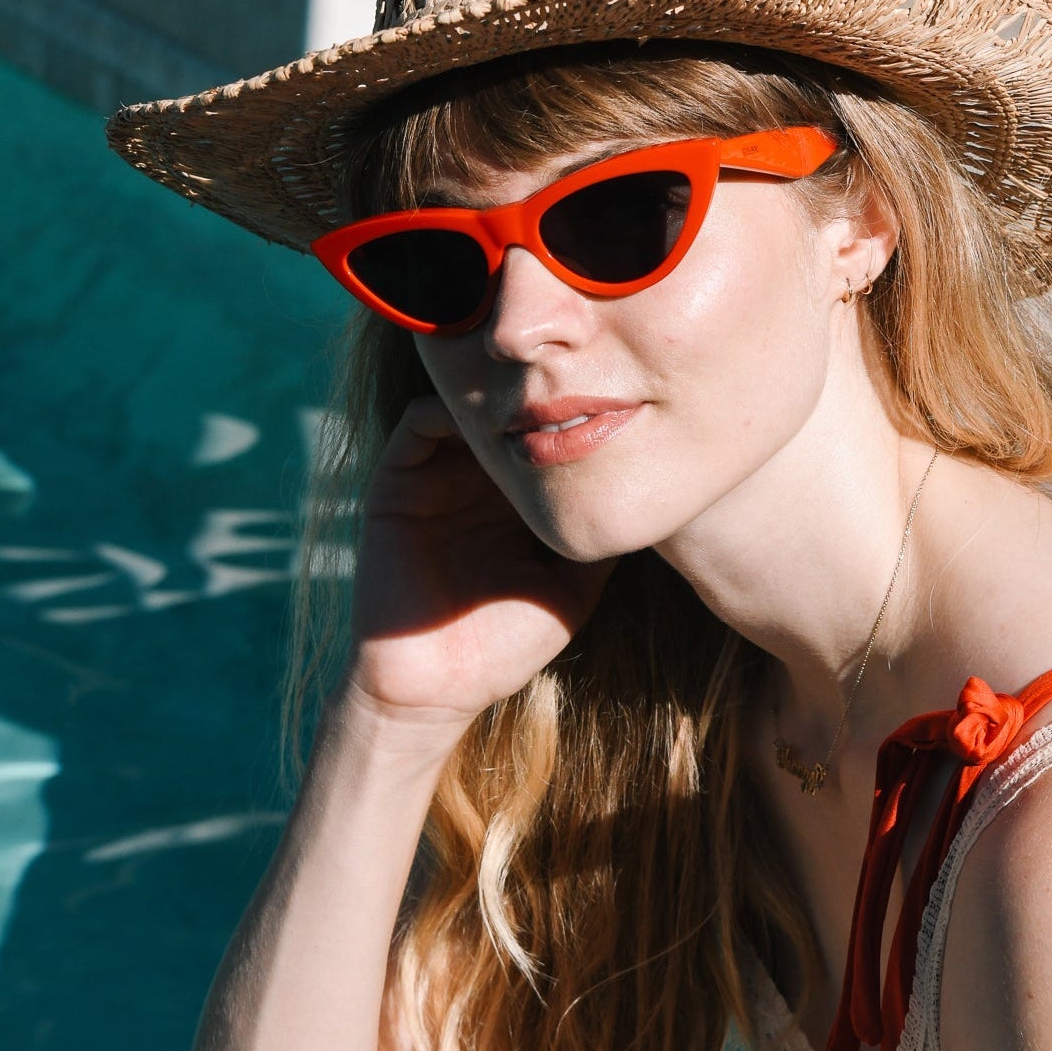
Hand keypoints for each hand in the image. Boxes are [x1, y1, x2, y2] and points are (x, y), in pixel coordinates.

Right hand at [343, 395, 617, 730]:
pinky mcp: (397, 485)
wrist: (435, 686)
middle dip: (533, 388)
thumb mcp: (573, 589)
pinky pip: (415, 425)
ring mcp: (435, 480)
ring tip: (527, 385)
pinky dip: (444, 407)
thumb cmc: (505, 646)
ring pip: (462, 408)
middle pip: (505, 412)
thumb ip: (600, 543)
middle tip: (569, 364)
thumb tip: (654, 499)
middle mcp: (475, 484)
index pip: (542, 438)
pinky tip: (480, 417)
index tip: (607, 390)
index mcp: (515, 503)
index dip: (570, 413)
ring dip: (490, 392)